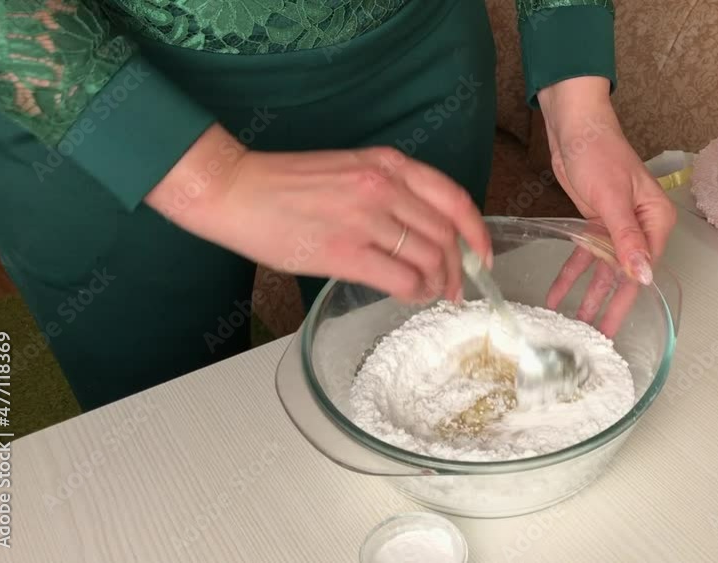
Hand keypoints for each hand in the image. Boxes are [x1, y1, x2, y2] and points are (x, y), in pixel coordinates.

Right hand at [146, 124, 491, 302]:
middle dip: (460, 267)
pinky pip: (401, 279)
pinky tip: (411, 296)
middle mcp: (384, 187)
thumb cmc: (284, 184)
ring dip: (439, 284)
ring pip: (429, 258)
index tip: (482, 254)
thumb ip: (388, 191)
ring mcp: (366, 219)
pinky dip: (415, 292)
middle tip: (458, 287)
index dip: (477, 232)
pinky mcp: (345, 251)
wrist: (235, 189)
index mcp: (387, 164)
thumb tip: (421, 232)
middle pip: (446, 234)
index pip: (453, 199)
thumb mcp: (349, 169)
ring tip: (435, 295)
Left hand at [538, 77, 676, 334]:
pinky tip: (557, 294)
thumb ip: (625, 240)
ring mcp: (617, 226)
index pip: (643, 268)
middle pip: (624, 274)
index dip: (628, 299)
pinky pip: (585, 255)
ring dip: (589, 295)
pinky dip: (571, 274)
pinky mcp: (595, 223)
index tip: (614, 325)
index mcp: (655, 221)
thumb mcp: (612, 198)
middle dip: (609, 305)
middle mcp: (640, 227)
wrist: (574, 125)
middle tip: (598, 336)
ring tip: (576, 324)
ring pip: (603, 269)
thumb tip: (642, 277)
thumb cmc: (599, 153)